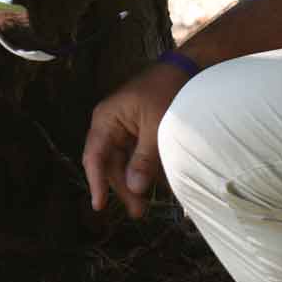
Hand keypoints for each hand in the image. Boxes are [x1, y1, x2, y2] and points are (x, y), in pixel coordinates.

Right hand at [81, 62, 191, 217]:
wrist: (186, 69)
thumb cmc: (168, 91)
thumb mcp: (158, 127)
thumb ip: (144, 159)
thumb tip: (134, 188)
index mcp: (106, 119)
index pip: (95, 156)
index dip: (96, 182)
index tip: (100, 205)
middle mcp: (109, 125)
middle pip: (109, 164)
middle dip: (122, 188)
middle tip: (138, 212)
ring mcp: (122, 128)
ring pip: (121, 163)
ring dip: (132, 183)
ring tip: (146, 205)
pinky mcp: (136, 132)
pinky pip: (134, 156)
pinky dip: (142, 171)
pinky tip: (155, 185)